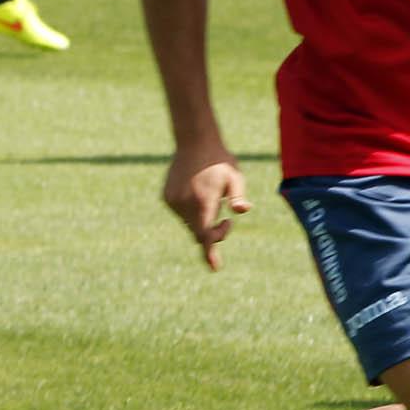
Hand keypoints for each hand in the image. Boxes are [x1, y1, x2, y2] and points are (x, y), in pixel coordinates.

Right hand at [163, 148, 250, 270]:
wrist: (195, 143)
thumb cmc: (221, 162)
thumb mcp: (235, 178)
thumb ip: (238, 197)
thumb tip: (243, 211)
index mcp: (203, 201)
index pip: (205, 234)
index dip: (210, 251)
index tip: (214, 267)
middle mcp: (184, 203)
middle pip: (198, 232)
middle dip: (212, 233)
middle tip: (227, 223)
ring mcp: (173, 201)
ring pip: (189, 223)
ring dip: (201, 221)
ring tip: (211, 198)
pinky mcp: (166, 197)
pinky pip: (181, 214)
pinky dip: (191, 213)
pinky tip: (197, 194)